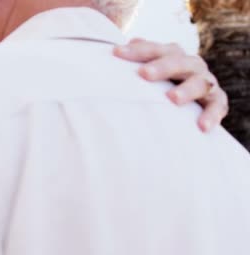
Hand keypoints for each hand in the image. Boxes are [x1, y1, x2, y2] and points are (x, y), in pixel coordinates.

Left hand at [114, 38, 228, 131]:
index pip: (155, 49)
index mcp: (172, 54)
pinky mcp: (216, 100)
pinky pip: (217, 106)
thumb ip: (134, 65)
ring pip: (200, 82)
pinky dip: (211, 115)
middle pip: (179, 61)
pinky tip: (202, 126)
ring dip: (187, 90)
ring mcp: (205, 82)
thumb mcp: (147, 74)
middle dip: (162, 66)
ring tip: (172, 99)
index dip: (137, 51)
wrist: (190, 101)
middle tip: (144, 74)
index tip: (116, 53)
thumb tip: (114, 53)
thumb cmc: (158, 85)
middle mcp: (191, 65)